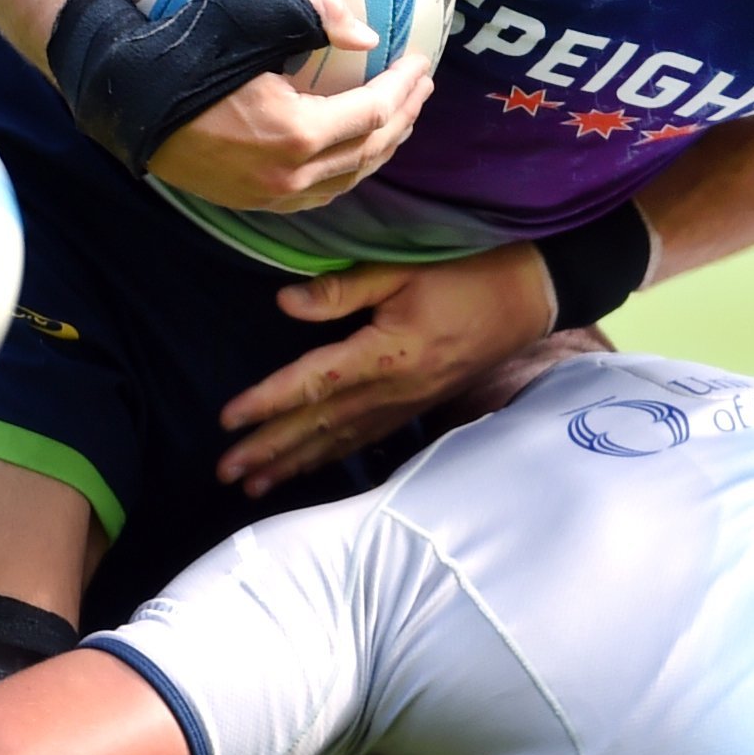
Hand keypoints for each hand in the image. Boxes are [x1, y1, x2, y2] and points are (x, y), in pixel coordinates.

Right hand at [146, 0, 432, 212]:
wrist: (125, 98)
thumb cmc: (187, 51)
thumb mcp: (253, 18)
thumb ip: (315, 20)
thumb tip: (366, 35)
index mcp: (296, 134)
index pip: (373, 113)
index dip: (403, 87)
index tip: (420, 61)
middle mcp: (289, 176)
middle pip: (369, 151)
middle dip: (403, 117)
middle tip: (421, 87)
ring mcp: (269, 195)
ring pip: (347, 179)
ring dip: (380, 147)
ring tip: (398, 117)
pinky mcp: (251, 201)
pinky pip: (319, 193)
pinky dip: (348, 170)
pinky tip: (353, 151)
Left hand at [217, 243, 557, 495]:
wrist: (528, 299)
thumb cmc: (467, 274)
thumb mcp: (403, 270)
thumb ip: (343, 290)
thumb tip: (284, 304)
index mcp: (386, 353)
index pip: (313, 383)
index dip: (267, 402)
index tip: (228, 420)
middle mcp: (394, 390)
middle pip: (320, 425)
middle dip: (270, 449)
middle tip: (225, 471)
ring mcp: (408, 406)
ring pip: (340, 442)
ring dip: (294, 464)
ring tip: (254, 484)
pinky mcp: (418, 408)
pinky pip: (366, 441)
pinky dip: (332, 458)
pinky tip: (308, 468)